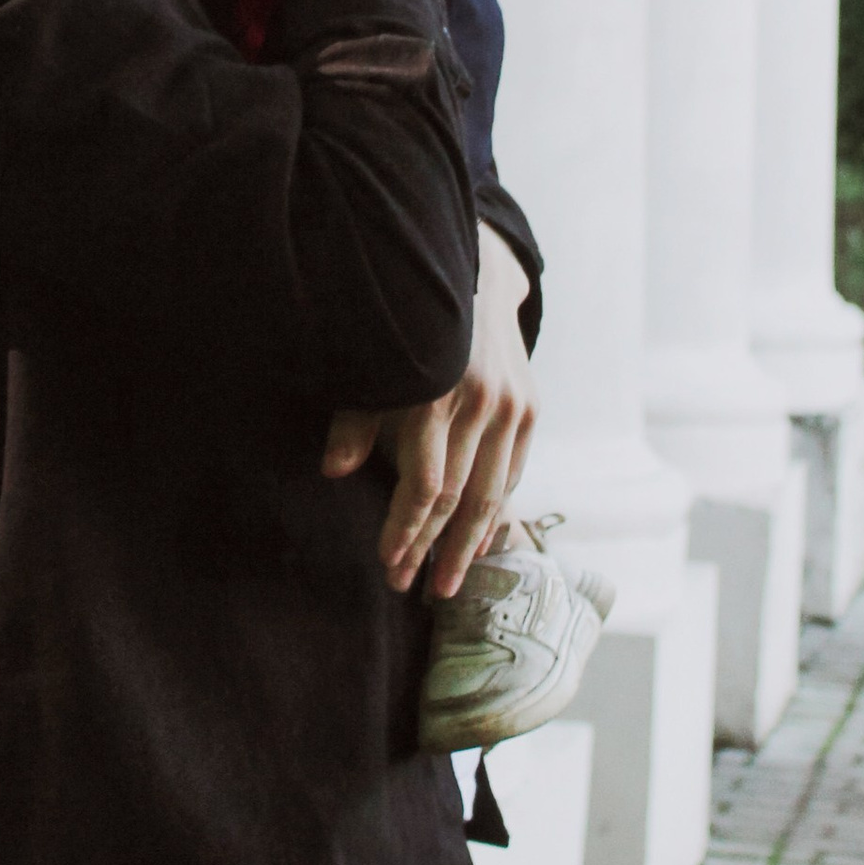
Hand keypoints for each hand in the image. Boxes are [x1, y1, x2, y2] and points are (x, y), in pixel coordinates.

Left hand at [323, 230, 537, 599]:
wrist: (474, 276)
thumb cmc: (407, 328)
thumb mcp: (373, 366)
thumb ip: (354, 419)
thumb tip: (333, 472)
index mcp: (435, 395)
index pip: (423, 485)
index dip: (404, 530)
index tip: (387, 564)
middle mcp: (480, 404)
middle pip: (457, 499)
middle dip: (431, 549)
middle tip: (411, 588)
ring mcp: (512, 407)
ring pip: (491, 494)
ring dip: (467, 546)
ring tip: (446, 584)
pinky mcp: (530, 409)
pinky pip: (513, 474)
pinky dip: (496, 511)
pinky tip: (477, 542)